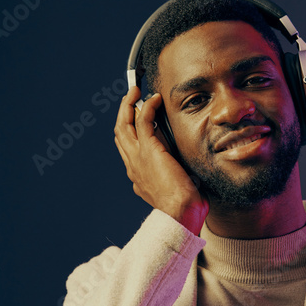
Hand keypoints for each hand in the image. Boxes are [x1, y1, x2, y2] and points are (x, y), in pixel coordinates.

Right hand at [114, 86, 208, 234]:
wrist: (181, 214)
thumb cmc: (184, 207)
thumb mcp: (176, 188)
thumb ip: (174, 175)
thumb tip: (185, 168)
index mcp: (138, 176)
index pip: (128, 148)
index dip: (129, 131)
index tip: (137, 118)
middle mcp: (133, 166)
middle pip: (120, 134)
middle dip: (123, 114)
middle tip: (130, 98)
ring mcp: (138, 158)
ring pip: (124, 125)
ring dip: (128, 105)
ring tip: (135, 91)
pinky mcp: (148, 151)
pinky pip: (142, 121)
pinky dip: (147, 107)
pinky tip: (154, 98)